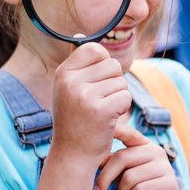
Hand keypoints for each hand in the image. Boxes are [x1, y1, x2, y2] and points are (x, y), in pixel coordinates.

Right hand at [51, 42, 131, 159]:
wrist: (72, 154)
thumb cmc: (74, 119)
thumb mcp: (68, 88)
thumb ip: (77, 63)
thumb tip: (81, 35)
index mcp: (63, 73)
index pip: (94, 49)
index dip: (103, 64)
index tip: (96, 82)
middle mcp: (71, 81)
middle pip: (112, 65)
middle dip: (113, 83)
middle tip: (100, 102)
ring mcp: (84, 96)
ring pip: (121, 82)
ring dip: (118, 97)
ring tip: (102, 112)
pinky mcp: (101, 110)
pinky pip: (125, 97)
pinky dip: (122, 109)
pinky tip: (108, 120)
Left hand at [95, 124, 184, 189]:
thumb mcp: (123, 176)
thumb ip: (113, 164)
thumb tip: (94, 156)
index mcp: (145, 146)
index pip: (129, 133)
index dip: (116, 129)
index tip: (99, 125)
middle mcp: (157, 152)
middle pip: (122, 157)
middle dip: (105, 178)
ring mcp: (165, 167)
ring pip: (130, 177)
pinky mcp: (169, 184)